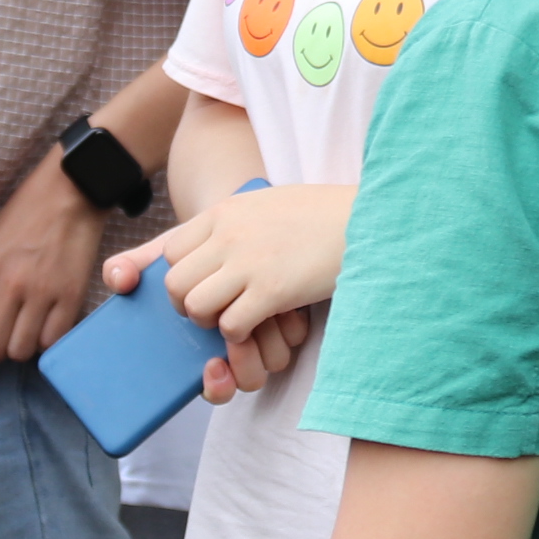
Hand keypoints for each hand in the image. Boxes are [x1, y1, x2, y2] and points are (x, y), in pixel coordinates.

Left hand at [0, 153, 106, 361]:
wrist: (71, 192)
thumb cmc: (26, 214)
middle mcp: (9, 286)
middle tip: (9, 334)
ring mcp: (41, 293)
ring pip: (23, 351)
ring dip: (25, 345)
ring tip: (31, 327)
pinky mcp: (71, 296)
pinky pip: (54, 341)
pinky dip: (49, 339)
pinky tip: (50, 323)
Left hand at [103, 184, 350, 395]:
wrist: (367, 218)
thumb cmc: (320, 215)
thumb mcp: (266, 204)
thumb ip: (234, 222)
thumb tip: (211, 246)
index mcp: (226, 211)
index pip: (172, 251)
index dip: (182, 275)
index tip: (203, 285)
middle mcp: (229, 234)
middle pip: (175, 283)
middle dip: (187, 305)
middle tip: (214, 310)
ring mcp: (250, 262)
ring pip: (195, 307)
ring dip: (210, 321)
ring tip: (234, 318)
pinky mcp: (273, 290)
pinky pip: (230, 325)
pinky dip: (238, 334)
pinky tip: (258, 324)